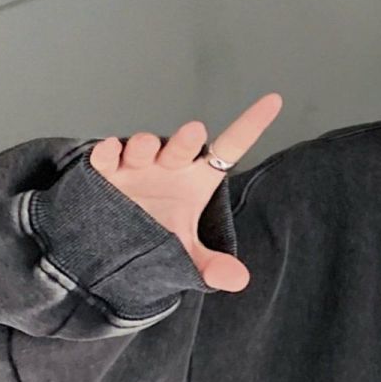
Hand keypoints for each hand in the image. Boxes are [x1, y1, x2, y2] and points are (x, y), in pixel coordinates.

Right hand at [87, 92, 282, 292]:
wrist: (115, 250)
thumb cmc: (157, 240)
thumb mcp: (186, 258)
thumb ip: (212, 267)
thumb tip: (239, 280)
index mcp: (197, 178)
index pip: (230, 148)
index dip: (250, 125)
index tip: (274, 101)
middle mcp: (169, 165)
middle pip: (182, 146)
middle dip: (185, 139)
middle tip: (194, 132)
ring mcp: (136, 166)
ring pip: (143, 147)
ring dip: (145, 145)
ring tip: (147, 147)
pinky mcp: (106, 173)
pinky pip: (106, 157)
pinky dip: (107, 153)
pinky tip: (110, 151)